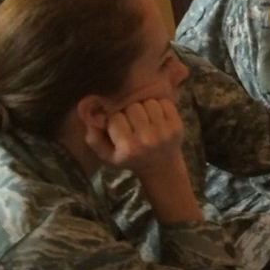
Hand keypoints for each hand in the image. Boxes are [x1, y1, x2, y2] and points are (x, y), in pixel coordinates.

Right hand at [85, 98, 201, 223]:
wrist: (161, 166)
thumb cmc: (130, 158)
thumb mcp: (107, 155)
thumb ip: (94, 138)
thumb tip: (91, 117)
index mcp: (129, 147)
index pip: (115, 118)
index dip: (114, 119)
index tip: (118, 127)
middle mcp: (148, 139)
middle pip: (132, 107)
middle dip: (129, 112)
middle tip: (131, 121)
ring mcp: (165, 131)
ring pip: (148, 102)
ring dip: (144, 107)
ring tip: (144, 118)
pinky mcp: (178, 125)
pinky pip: (165, 103)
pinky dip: (159, 106)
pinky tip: (155, 117)